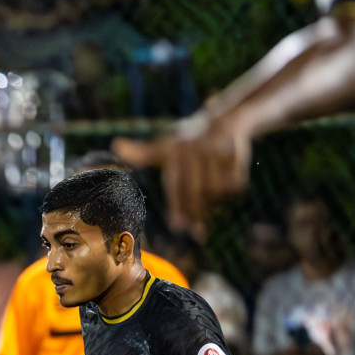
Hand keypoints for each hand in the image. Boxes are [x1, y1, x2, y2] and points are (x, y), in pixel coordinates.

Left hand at [112, 114, 250, 240]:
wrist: (224, 121)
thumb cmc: (186, 141)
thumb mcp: (163, 146)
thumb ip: (141, 153)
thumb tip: (117, 146)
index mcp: (175, 151)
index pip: (176, 184)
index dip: (178, 207)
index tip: (178, 227)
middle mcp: (196, 150)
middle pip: (197, 191)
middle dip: (196, 213)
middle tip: (196, 232)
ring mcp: (217, 152)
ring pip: (217, 192)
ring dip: (214, 205)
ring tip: (209, 209)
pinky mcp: (237, 155)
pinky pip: (234, 185)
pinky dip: (229, 195)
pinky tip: (222, 197)